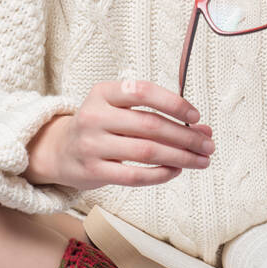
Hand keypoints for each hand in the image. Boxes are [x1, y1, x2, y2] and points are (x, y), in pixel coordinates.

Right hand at [25, 79, 214, 190]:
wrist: (58, 151)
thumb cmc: (98, 127)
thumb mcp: (118, 109)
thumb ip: (156, 114)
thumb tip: (201, 128)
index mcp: (103, 93)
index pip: (144, 92)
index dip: (174, 104)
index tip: (195, 117)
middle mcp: (95, 116)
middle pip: (151, 125)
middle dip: (186, 136)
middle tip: (207, 144)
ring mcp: (92, 145)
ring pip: (147, 151)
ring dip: (181, 157)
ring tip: (200, 160)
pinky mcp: (93, 171)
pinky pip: (135, 175)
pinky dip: (161, 174)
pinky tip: (176, 171)